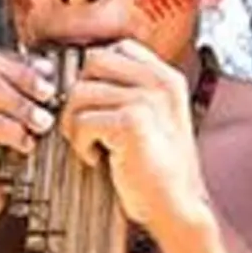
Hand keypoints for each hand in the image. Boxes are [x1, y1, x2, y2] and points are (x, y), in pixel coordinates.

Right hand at [0, 52, 57, 228]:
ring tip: (43, 122)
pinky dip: (14, 131)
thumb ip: (20, 94)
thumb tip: (51, 70)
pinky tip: (27, 145)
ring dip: (22, 103)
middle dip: (25, 78)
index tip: (50, 75)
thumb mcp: (10, 120)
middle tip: (50, 96)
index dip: (23, 63)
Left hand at [59, 40, 208, 235]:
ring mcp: (147, 100)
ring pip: (79, 92)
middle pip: (93, 62)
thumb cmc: (159, 168)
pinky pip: (81, 121)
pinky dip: (80, 145)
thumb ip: (131, 91)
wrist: (176, 206)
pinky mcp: (131, 123)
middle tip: (88, 125)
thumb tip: (84, 76)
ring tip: (94, 145)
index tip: (95, 102)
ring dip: (75, 124)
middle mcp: (160, 83)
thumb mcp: (155, 118)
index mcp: (167, 78)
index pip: (117, 47)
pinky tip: (99, 158)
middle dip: (80, 95)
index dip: (95, 73)